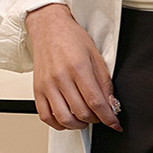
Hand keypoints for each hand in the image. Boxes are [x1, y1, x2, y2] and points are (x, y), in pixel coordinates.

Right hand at [25, 4, 121, 131]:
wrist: (49, 27)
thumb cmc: (72, 39)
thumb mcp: (96, 56)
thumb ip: (105, 83)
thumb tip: (111, 104)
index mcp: (78, 68)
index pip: (96, 102)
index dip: (108, 117)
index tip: (114, 124)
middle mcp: (60, 78)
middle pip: (81, 112)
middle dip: (96, 120)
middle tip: (101, 116)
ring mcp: (47, 85)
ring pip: (64, 118)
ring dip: (78, 125)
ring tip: (85, 120)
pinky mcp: (37, 90)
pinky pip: (45, 116)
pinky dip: (58, 124)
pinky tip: (67, 120)